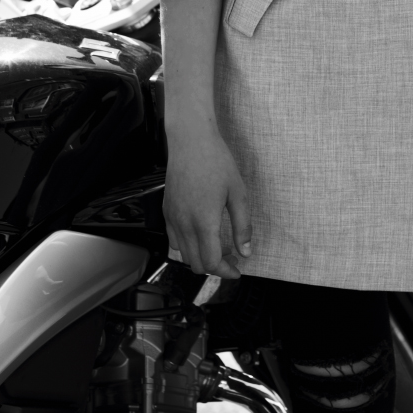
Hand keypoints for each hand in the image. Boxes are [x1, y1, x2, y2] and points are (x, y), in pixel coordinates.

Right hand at [163, 124, 251, 278]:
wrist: (191, 140)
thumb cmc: (216, 161)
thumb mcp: (237, 193)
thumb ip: (242, 226)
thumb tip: (246, 251)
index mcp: (203, 222)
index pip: (211, 263)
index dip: (226, 272)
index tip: (237, 270)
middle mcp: (184, 224)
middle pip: (196, 264)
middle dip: (215, 267)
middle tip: (232, 257)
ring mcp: (172, 218)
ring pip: (183, 255)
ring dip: (200, 257)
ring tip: (218, 244)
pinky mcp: (167, 210)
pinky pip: (173, 239)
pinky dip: (186, 246)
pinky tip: (200, 233)